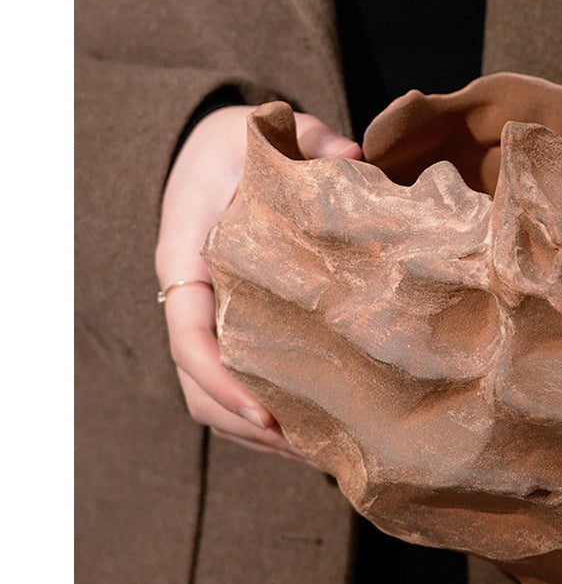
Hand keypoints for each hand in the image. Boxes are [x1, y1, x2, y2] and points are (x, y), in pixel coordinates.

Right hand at [154, 104, 360, 461]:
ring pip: (210, 396)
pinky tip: (314, 431)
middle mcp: (189, 296)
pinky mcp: (226, 329)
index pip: (189, 334)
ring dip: (259, 433)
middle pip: (197, 384)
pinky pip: (231, 385)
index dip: (222, 380)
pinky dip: (266, 415)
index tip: (267, 413)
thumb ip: (310, 138)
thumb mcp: (266, 127)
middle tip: (312, 452)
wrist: (215, 151)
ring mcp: (205, 318)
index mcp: (187, 255)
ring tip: (320, 455)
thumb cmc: (238, 144)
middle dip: (248, 425)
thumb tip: (353, 157)